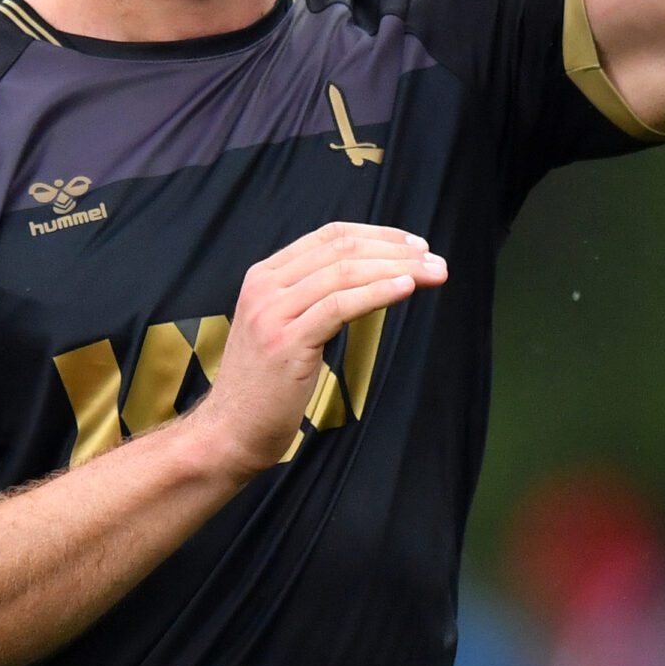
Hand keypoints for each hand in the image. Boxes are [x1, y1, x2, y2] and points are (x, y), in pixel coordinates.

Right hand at [187, 222, 447, 480]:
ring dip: (398, 269)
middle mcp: (265, 286)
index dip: (376, 234)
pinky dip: (377, 293)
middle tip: (435, 259)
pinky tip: (406, 290)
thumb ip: (310, 298)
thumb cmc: (264, 386)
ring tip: (433, 274)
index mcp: (263, 276)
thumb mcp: (281, 327)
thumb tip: (367, 278)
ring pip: (345, 272)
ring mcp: (273, 312)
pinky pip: (340, 306)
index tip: (414, 245)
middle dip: (396, 250)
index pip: (328, 236)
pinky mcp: (287, 342)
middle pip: (341, 250)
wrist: (230, 431)